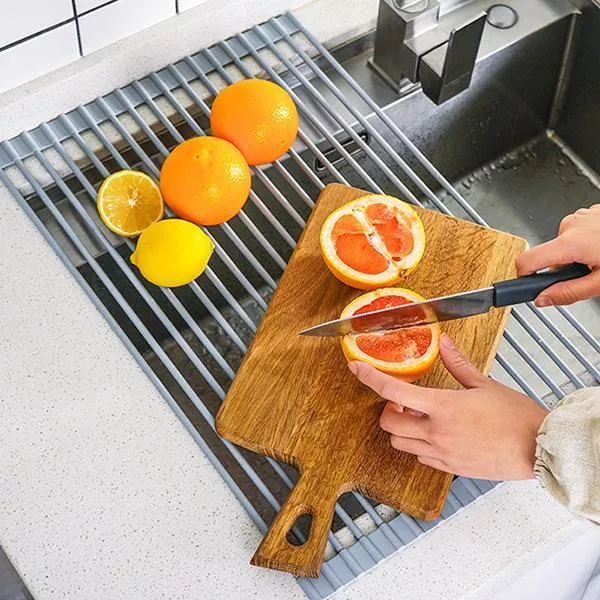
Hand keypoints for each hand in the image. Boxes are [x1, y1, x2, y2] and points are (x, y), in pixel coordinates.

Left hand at [349, 334, 548, 479]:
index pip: (392, 392)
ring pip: (400, 444)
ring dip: (402, 430)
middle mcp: (436, 432)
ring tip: (421, 418)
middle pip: (388, 424)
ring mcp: (441, 453)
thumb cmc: (516, 417)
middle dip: (388, 411)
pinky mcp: (450, 468)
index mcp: (442, 407)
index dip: (369, 378)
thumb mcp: (484, 384)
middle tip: (403, 403)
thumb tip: (446, 344)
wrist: (539, 449)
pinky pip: (420, 458)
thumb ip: (458, 365)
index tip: (357, 368)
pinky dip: (419, 446)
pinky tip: (436, 435)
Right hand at [516, 204, 599, 305]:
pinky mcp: (591, 213)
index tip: (526, 287)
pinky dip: (587, 243)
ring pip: (565, 244)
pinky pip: (578, 232)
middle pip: (550, 254)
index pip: (526, 262)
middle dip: (564, 268)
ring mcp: (581, 216)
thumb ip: (568, 293)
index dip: (523, 277)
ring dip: (577, 255)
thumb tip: (543, 300)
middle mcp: (571, 225)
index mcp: (570, 243)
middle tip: (589, 275)